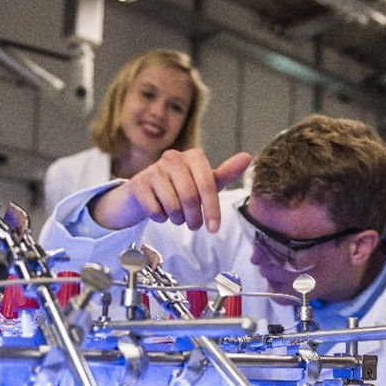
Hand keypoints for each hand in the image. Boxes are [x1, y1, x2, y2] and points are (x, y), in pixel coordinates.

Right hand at [91, 149, 251, 232]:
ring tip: (176, 216)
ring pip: (173, 206)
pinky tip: (160, 211)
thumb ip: (225, 173)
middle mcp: (173, 157)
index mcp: (193, 156)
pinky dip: (160, 218)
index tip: (214, 229)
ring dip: (177, 219)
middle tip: (194, 225)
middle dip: (194, 218)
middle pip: (190, 197)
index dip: (212, 209)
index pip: (208, 185)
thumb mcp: (205, 182)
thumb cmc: (180, 186)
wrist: (144, 191)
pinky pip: (155, 211)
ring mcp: (153, 169)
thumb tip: (248, 157)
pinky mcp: (138, 184)